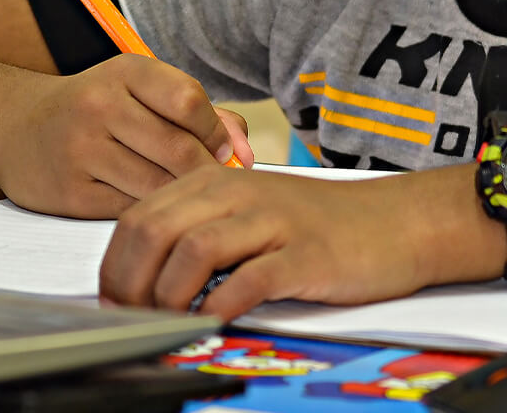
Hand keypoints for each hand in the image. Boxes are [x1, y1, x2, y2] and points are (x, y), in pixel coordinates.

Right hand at [0, 55, 253, 218]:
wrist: (16, 128)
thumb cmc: (96, 110)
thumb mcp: (140, 91)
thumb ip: (201, 114)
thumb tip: (246, 154)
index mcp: (125, 72)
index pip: (191, 102)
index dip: (217, 134)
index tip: (221, 152)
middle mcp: (100, 105)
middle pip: (180, 150)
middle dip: (206, 174)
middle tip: (213, 188)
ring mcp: (82, 150)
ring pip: (158, 186)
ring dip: (181, 198)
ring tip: (188, 202)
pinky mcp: (70, 191)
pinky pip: (130, 210)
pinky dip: (151, 214)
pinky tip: (155, 210)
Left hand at [98, 166, 502, 319]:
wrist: (395, 223)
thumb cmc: (319, 226)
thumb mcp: (248, 215)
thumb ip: (200, 232)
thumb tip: (143, 277)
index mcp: (214, 183)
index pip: (139, 217)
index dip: (114, 265)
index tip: (111, 302)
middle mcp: (236, 193)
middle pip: (155, 231)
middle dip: (130, 282)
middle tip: (130, 319)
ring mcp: (271, 220)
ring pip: (192, 249)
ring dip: (168, 294)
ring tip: (166, 323)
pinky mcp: (304, 253)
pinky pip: (250, 279)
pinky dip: (222, 305)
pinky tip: (214, 324)